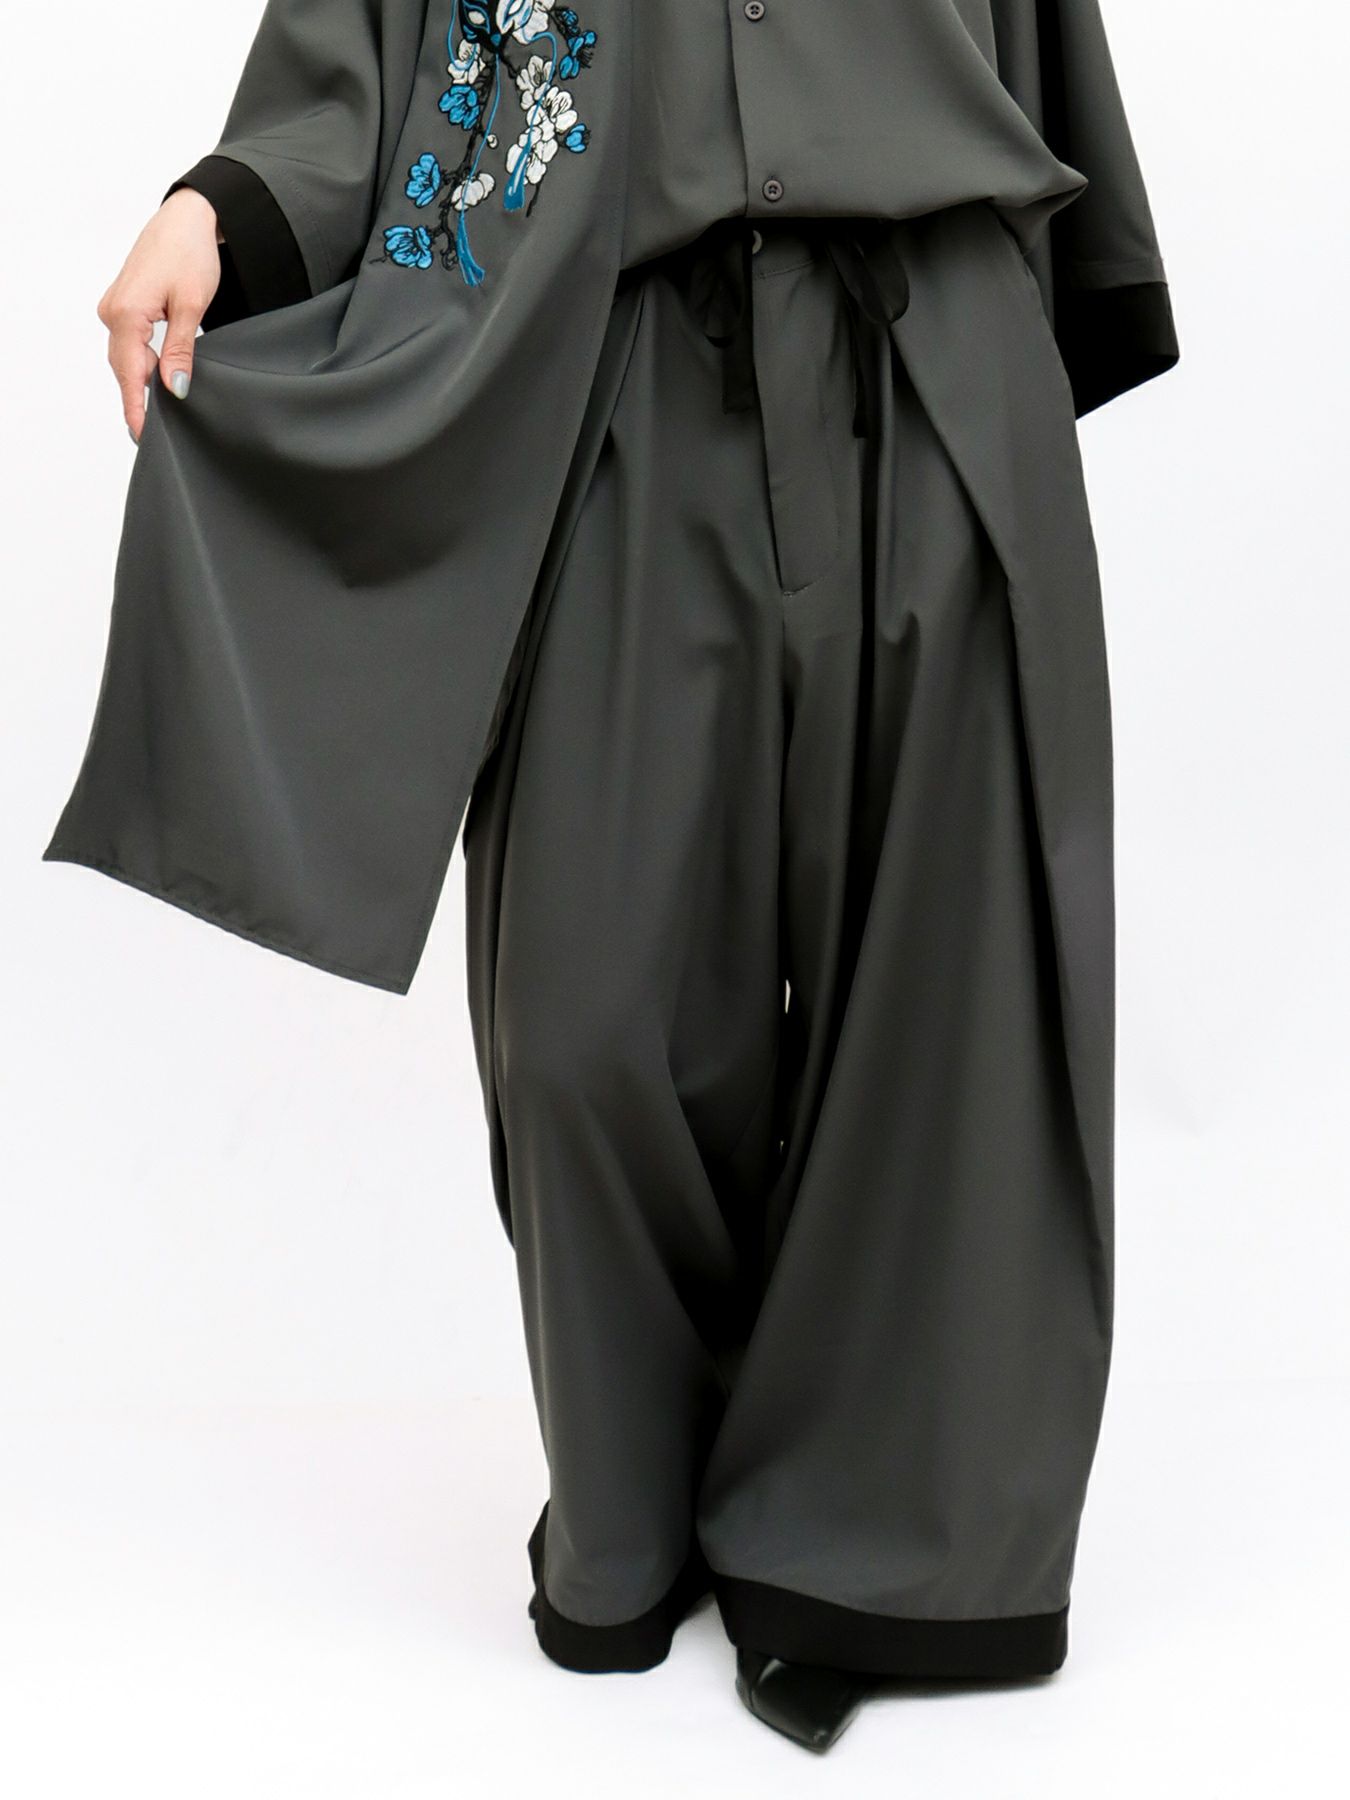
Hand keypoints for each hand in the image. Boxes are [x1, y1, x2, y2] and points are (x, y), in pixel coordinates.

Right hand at [98, 187, 223, 442]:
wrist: (186, 220)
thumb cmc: (190, 254)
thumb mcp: (191, 307)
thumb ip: (180, 352)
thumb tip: (176, 389)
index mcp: (126, 314)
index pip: (129, 374)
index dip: (136, 407)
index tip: (142, 436)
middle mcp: (112, 312)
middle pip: (126, 368)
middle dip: (141, 397)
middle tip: (160, 430)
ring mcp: (114, 308)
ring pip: (128, 357)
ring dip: (144, 379)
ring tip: (164, 408)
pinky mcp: (123, 305)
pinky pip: (130, 343)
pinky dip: (143, 361)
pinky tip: (159, 376)